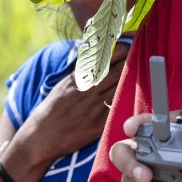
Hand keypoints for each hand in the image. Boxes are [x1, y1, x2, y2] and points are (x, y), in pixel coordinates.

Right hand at [14, 45, 129, 165]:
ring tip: (138, 73)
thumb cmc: (53, 109)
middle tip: (138, 55)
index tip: (128, 45)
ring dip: (130, 80)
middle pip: (116, 73)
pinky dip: (125, 102)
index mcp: (78, 79)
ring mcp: (94, 108)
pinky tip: (132, 96)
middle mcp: (87, 91)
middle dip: (129, 63)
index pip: (104, 60)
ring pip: (119, 89)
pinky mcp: (98, 125)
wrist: (42, 136)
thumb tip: (93, 56)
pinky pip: (117, 110)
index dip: (119, 52)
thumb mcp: (64, 85)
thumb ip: (80, 72)